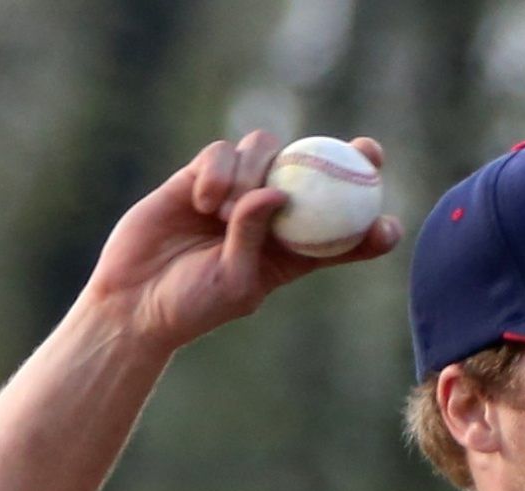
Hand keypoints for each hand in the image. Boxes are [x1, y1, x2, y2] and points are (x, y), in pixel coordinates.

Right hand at [79, 132, 400, 357]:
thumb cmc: (192, 305)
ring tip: (222, 213)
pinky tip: (204, 201)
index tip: (388, 214)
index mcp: (290, 251)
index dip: (365, 214)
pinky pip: (222, 153)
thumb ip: (257, 237)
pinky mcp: (200, 177)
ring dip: (253, 172)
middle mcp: (269, 216)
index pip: (337, 228)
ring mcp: (235, 191)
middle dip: (344, 156)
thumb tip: (278, 191)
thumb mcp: (236, 282)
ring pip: (265, 152)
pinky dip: (219, 171)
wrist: (135, 299)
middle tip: (364, 152)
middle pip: (313, 171)